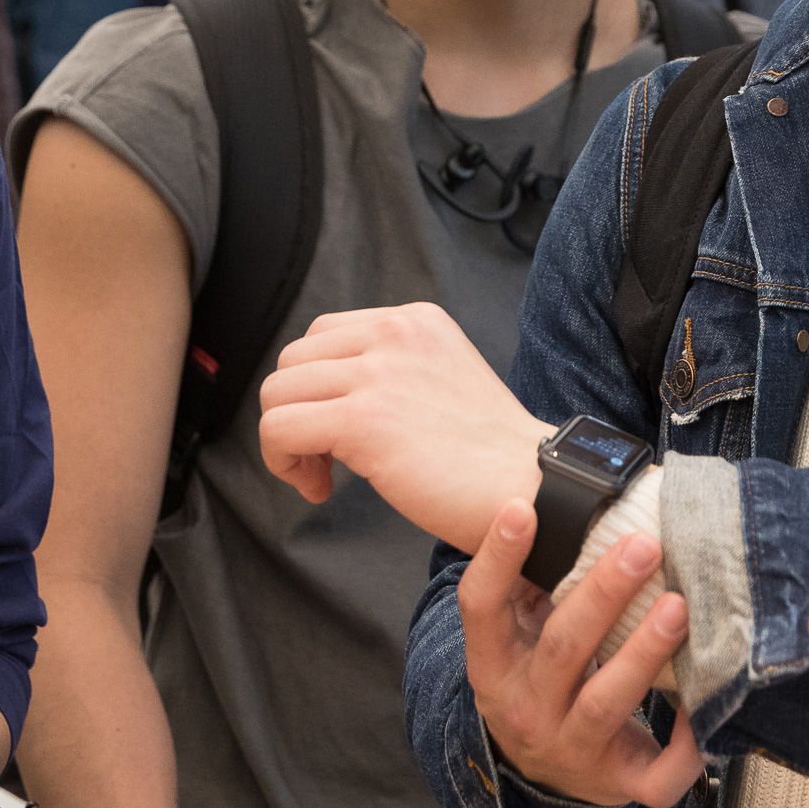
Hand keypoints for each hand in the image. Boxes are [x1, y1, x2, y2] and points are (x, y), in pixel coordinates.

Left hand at [258, 302, 549, 548]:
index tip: (339, 432)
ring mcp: (377, 374)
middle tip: (327, 458)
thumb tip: (327, 392)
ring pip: (277, 392)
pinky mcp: (362, 420)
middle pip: (293, 361)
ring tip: (321, 474)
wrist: (531, 487)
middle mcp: (394, 333)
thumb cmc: (489, 455)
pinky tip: (319, 488)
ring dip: (286, 440)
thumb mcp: (442, 377)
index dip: (317, 387)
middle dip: (297, 411)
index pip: (324, 334)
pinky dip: (283, 464)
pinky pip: (278, 430)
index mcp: (414, 320)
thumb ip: (392, 368)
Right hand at [461, 499, 702, 807]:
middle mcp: (526, 708)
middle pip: (562, 648)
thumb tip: (561, 503)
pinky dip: (685, 748)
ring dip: (644, 651)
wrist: (543, 772)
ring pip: (607, 702)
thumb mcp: (517, 635)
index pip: (481, 606)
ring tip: (678, 606)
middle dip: (603, 594)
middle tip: (642, 546)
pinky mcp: (616, 782)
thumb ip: (530, 582)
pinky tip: (704, 707)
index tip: (522, 508)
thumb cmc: (539, 680)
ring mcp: (571, 749)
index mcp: (494, 664)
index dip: (497, 558)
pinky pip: (655, 774)